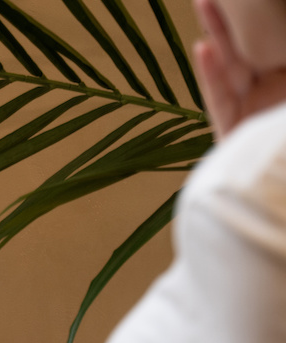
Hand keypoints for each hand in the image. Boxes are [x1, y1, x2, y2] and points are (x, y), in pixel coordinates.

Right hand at [194, 0, 285, 137]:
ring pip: (230, 66)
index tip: (250, 0)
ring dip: (217, 35)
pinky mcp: (231, 132)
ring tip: (206, 3)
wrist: (285, 185)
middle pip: (249, 48)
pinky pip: (219, 99)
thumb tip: (249, 42)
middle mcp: (270, 93)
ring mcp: (250, 112)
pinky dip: (210, 74)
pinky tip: (203, 49)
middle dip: (231, 19)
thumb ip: (284, 56)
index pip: (274, 43)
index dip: (263, 20)